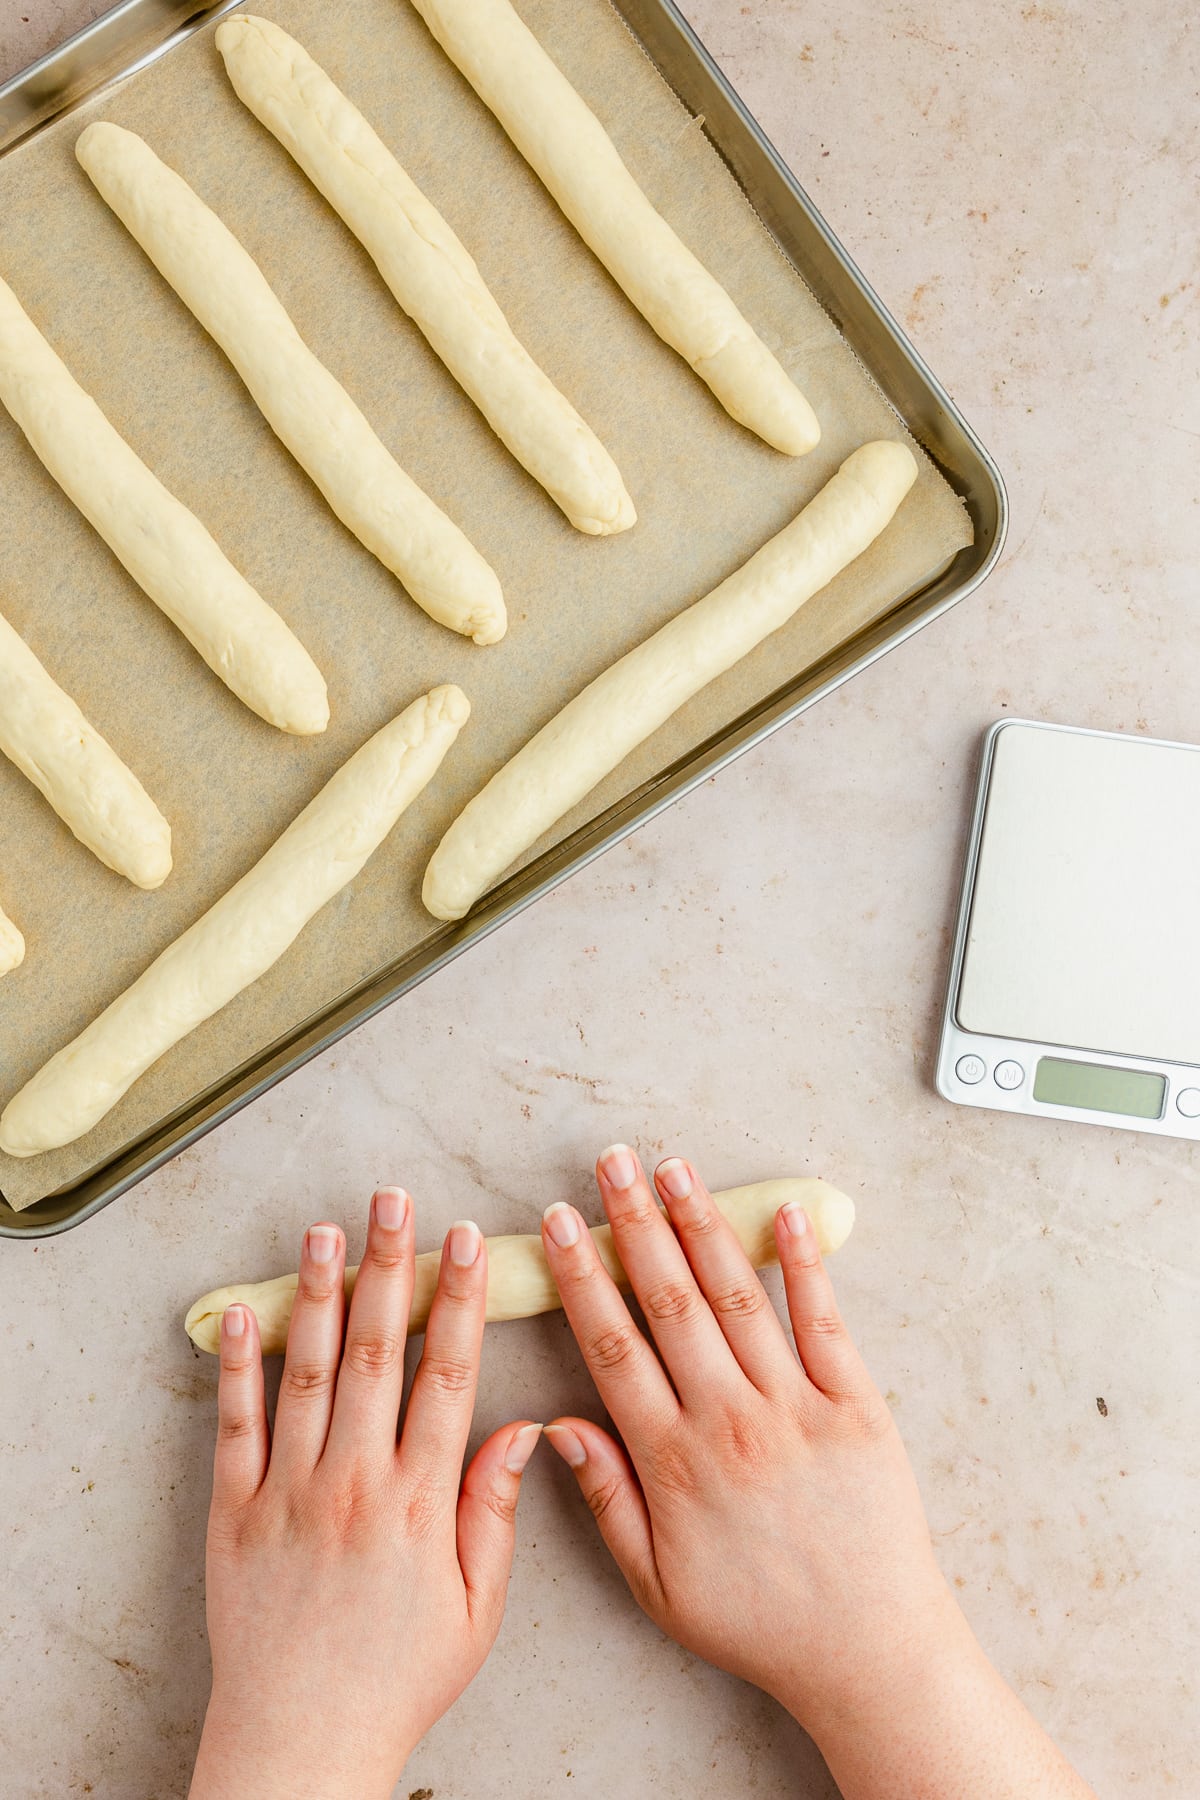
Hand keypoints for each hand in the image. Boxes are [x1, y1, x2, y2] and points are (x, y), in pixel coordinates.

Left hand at [189, 1188, 540, 1799]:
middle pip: (374, 1352)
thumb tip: (524, 1430)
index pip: (446, 1375)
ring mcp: (289, 1492)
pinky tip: (243, 1313)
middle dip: (388, 1267)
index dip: (458, 1301)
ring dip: (316, 1294)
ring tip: (325, 1230)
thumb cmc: (399, 1679)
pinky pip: (234, 1426)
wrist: (304, 1740)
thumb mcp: (478, 1608)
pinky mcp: (234, 1512)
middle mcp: (355, 1482)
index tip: (467, 1242)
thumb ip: (496, 1512)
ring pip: (305, 1373)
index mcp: (420, 1502)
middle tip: (393, 1200)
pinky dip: (236, 1367)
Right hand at [542, 1147, 1094, 1798]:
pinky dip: (805, 1264)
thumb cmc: (758, 1624)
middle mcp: (731, 1421)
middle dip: (636, 1224)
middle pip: (671, 1301)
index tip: (561, 1223)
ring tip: (675, 1168)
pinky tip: (785, 1213)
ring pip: (738, 1297)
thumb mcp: (657, 1584)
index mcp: (676, 1462)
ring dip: (703, 1226)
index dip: (583, 1277)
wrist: (869, 1650)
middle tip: (612, 1161)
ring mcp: (797, 1407)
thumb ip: (606, 1500)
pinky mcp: (857, 1406)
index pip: (614, 1347)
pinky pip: (824, 1321)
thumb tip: (556, 1427)